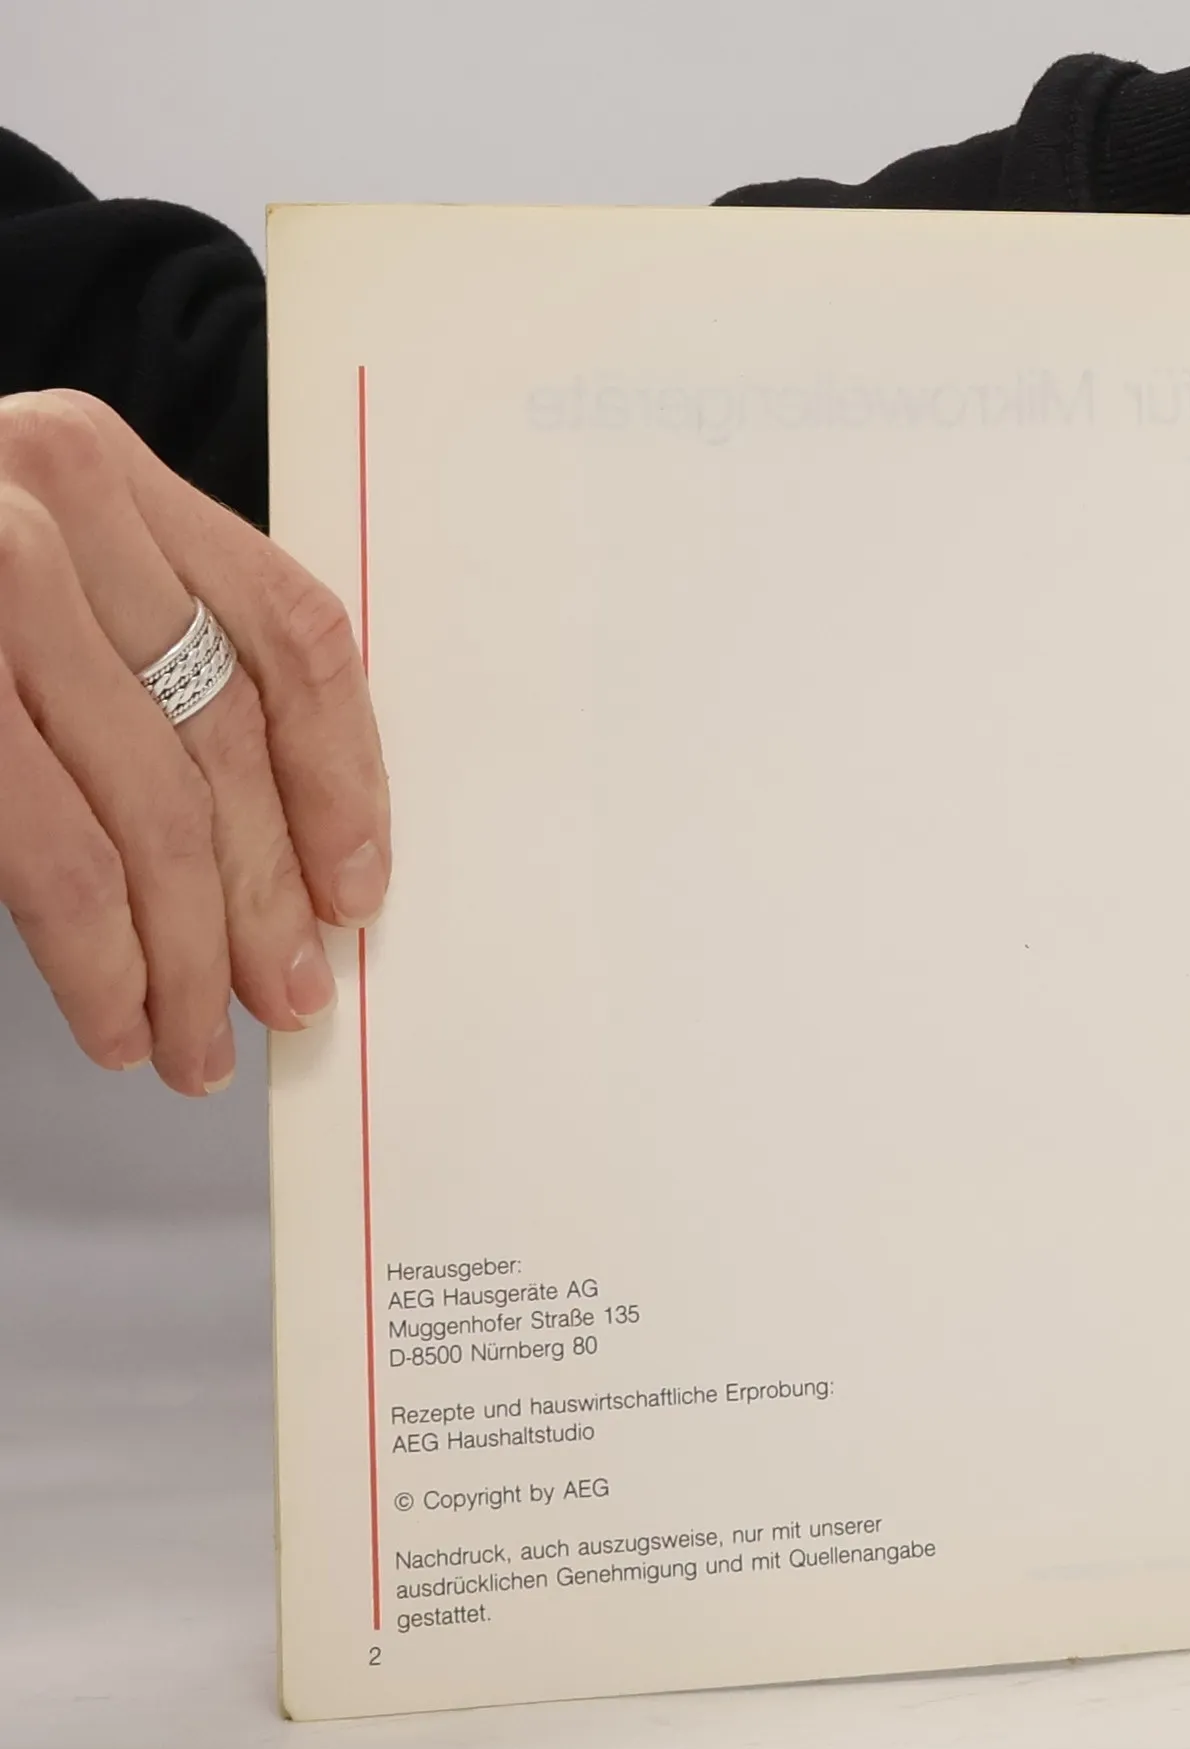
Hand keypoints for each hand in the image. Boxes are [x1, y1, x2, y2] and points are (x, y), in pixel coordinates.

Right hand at [0, 390, 387, 1094]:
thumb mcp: (27, 575)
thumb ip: (135, 650)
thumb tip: (280, 850)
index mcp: (100, 468)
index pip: (292, 634)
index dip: (344, 776)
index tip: (359, 886)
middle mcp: (47, 505)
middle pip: (229, 741)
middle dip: (268, 899)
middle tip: (289, 998)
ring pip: (156, 811)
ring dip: (191, 955)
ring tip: (200, 1041)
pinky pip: (60, 855)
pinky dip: (102, 956)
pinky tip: (118, 1012)